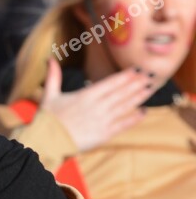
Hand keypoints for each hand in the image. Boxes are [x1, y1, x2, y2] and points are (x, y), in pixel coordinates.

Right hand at [39, 58, 153, 152]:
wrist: (49, 140)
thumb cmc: (48, 117)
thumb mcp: (50, 94)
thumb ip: (53, 76)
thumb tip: (50, 59)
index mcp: (85, 95)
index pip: (110, 83)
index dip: (125, 76)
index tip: (137, 70)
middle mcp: (97, 106)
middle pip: (121, 93)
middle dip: (136, 84)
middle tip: (150, 76)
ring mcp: (102, 120)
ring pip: (125, 106)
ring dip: (138, 97)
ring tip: (150, 89)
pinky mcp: (104, 134)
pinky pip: (123, 124)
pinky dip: (134, 118)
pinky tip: (143, 112)